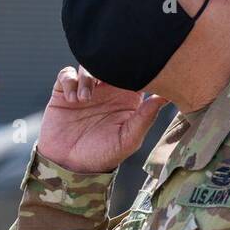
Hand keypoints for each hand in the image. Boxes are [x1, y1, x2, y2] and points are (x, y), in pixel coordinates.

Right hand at [37, 65, 164, 173]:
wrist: (70, 166)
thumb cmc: (103, 156)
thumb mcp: (128, 140)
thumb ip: (145, 118)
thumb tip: (165, 97)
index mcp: (126, 98)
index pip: (134, 72)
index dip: (133, 69)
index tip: (130, 75)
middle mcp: (106, 90)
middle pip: (109, 63)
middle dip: (106, 66)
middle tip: (104, 81)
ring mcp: (85, 90)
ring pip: (88, 65)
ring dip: (86, 77)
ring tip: (84, 100)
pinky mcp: (64, 93)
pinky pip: (67, 74)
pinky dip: (70, 82)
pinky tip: (73, 101)